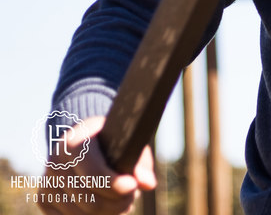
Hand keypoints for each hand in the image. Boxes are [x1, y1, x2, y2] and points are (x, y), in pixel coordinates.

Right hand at [37, 116, 155, 214]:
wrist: (80, 142)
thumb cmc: (110, 142)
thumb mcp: (126, 142)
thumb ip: (139, 161)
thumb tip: (147, 184)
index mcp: (73, 142)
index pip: (92, 171)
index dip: (114, 184)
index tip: (132, 187)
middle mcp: (55, 163)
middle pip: (89, 200)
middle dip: (117, 203)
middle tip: (132, 196)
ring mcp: (46, 183)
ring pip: (82, 213)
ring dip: (108, 213)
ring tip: (123, 202)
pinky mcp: (44, 200)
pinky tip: (105, 208)